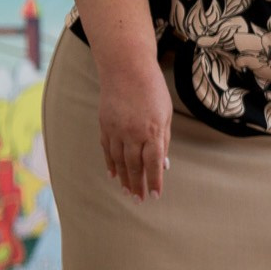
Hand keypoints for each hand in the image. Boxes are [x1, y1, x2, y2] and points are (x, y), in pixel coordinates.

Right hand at [96, 59, 171, 199]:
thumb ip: (163, 140)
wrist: (126, 70)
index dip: (154, 180)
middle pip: (134, 165)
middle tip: (139, 200)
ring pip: (118, 160)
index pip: (154, 163)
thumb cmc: (153, 91)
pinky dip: (110, 163)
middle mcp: (132, 133)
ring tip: (128, 192)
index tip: (155, 195)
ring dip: (123, 178)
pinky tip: (114, 174)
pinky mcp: (104, 125)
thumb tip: (163, 164)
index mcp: (152, 131)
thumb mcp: (166, 115)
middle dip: (137, 184)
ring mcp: (116, 130)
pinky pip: (107, 149)